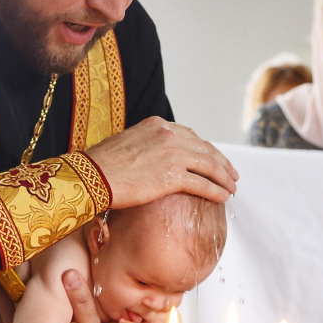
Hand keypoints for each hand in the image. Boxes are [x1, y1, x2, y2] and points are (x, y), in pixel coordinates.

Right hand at [86, 117, 237, 207]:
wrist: (91, 176)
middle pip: (205, 149)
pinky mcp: (173, 176)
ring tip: (232, 187)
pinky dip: (216, 190)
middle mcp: (169, 135)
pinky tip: (223, 197)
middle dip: (221, 163)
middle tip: (232, 174)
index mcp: (158, 125)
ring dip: (224, 178)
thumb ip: (146, 146)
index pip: (191, 136)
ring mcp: (173, 154)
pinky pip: (203, 184)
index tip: (213, 159)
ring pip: (209, 165)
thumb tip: (152, 159)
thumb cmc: (101, 165)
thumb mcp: (126, 144)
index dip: (205, 150)